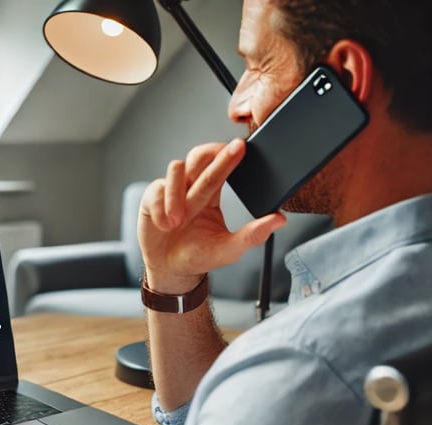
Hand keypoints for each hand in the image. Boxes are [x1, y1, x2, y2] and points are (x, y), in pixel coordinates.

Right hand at [138, 139, 286, 292]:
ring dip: (177, 194)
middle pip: (199, 156)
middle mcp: (191, 187)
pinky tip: (165, 224)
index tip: (239, 147)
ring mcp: (171, 190)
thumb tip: (279, 219)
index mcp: (212, 194)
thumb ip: (252, 235)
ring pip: (176, 169)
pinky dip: (162, 207)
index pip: (221, 167)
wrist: (169, 270)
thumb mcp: (228, 250)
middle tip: (214, 162)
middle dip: (208, 157)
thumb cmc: (198, 256)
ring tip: (178, 221)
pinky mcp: (152, 198)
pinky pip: (156, 191)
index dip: (228, 156)